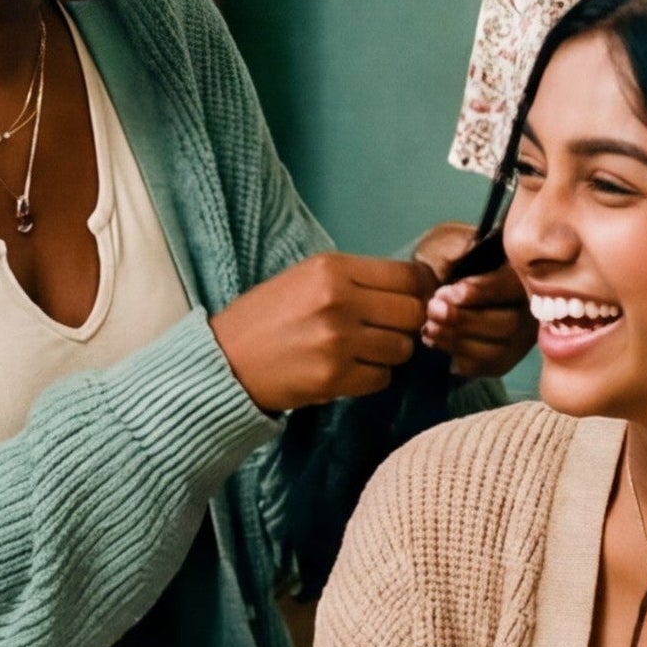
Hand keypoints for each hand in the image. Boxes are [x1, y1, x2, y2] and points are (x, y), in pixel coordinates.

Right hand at [212, 250, 437, 412]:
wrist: (226, 361)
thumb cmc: (268, 316)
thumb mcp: (306, 279)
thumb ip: (357, 280)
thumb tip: (415, 289)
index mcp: (332, 268)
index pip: (407, 276)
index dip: (420, 290)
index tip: (416, 300)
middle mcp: (339, 300)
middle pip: (412, 312)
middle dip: (407, 324)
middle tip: (387, 329)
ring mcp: (338, 341)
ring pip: (402, 348)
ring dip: (390, 352)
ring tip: (363, 350)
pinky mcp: (335, 378)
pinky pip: (382, 378)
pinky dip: (373, 376)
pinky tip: (350, 370)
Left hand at [411, 220, 533, 377]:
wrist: (440, 281)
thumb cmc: (449, 257)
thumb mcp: (450, 242)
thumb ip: (457, 248)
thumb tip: (463, 255)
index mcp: (522, 271)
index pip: (513, 285)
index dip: (482, 291)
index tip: (450, 293)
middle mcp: (531, 308)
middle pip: (510, 323)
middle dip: (466, 320)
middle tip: (432, 309)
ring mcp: (520, 338)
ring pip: (498, 350)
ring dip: (458, 340)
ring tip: (428, 327)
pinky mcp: (504, 359)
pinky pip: (486, 367)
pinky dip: (458, 357)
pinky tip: (434, 341)